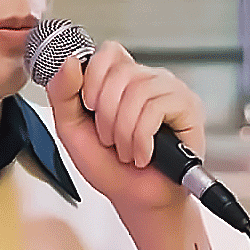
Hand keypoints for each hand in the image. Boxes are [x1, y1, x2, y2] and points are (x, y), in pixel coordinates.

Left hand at [46, 40, 206, 221]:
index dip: (93, 77)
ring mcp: (169, 90)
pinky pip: (157, 109)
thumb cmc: (107, 164)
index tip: (88, 106)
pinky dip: (142, 139)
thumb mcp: (71, 128)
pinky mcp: (188, 107)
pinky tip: (143, 154)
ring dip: (123, 131)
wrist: (134, 197)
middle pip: (120, 73)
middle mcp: (146, 78)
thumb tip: (70, 61)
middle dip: (105, 115)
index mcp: (119, 79)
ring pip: (138, 92)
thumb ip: (62, 93)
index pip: (108, 52)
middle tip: (108, 139)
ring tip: (125, 149)